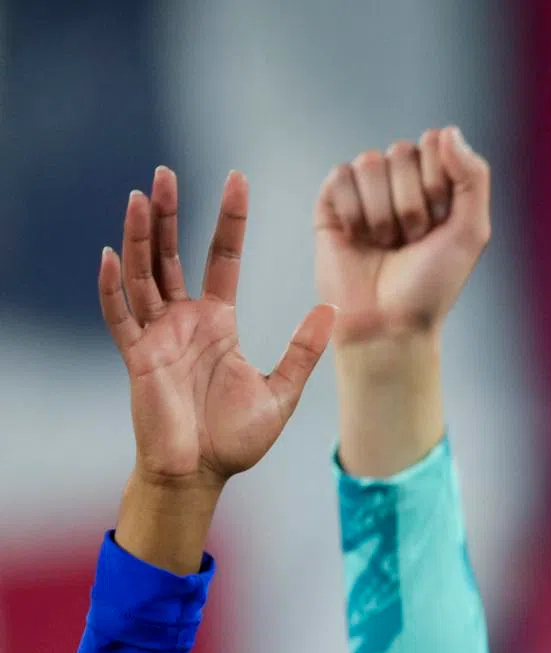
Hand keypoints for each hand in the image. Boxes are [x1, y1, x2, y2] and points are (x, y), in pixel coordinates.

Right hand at [100, 167, 335, 486]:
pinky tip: (111, 255)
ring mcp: (158, 337)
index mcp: (218, 323)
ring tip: (140, 196)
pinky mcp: (138, 358)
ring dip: (140, 236)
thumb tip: (333, 309)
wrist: (201, 475)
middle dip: (171, 214)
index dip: (228, 221)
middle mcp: (185, 322)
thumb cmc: (236, 439)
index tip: (235, 180)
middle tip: (165, 172)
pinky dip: (113, 288)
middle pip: (174, 255)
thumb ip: (303, 350)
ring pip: (144, 275)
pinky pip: (120, 317)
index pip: (222, 258)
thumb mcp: (282, 389)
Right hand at [314, 126, 490, 348]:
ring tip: (386, 244)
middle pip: (401, 151)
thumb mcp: (472, 231)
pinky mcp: (331, 204)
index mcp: (435, 181)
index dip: (438, 183)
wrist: (389, 324)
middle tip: (412, 241)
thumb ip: (473, 175)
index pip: (434, 142)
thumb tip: (446, 130)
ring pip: (369, 162)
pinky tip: (358, 238)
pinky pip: (340, 177)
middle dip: (412, 203)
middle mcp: (399, 180)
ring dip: (383, 213)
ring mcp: (364, 190)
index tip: (440, 224)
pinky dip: (354, 212)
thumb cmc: (433, 284)